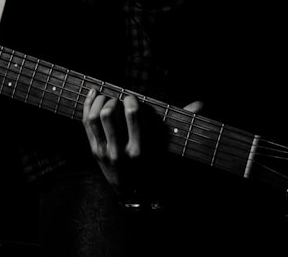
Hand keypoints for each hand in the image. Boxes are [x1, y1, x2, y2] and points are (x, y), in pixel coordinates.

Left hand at [83, 89, 204, 196]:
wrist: (136, 193)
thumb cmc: (155, 166)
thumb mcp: (167, 149)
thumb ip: (182, 124)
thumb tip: (200, 104)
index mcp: (140, 150)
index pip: (132, 115)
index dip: (131, 101)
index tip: (133, 99)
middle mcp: (120, 152)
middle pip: (109, 114)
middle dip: (114, 100)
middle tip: (119, 99)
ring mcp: (105, 152)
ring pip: (95, 118)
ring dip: (100, 101)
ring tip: (107, 97)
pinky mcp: (95, 151)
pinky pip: (87, 123)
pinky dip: (88, 105)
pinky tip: (94, 94)